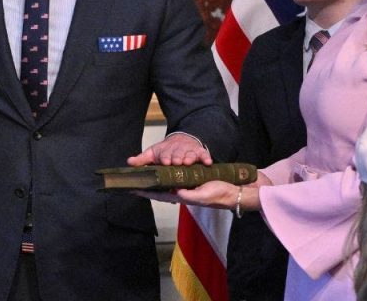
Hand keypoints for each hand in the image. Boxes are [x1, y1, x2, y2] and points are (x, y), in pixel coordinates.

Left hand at [126, 133, 211, 166]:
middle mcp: (178, 152)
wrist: (182, 139)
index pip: (165, 155)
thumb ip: (142, 160)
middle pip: (178, 155)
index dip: (165, 158)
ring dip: (189, 158)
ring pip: (189, 155)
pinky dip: (206, 158)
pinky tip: (208, 162)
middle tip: (177, 162)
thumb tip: (129, 161)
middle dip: (177, 158)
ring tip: (189, 162)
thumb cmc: (166, 151)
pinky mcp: (199, 152)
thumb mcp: (153, 154)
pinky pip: (204, 155)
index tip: (164, 161)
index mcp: (166, 153)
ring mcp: (189, 152)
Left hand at [134, 180, 258, 211]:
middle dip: (147, 184)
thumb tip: (174, 191)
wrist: (234, 191)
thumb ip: (188, 195)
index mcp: (182, 197)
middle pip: (160, 188)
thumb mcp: (202, 196)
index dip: (145, 192)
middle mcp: (181, 192)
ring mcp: (187, 186)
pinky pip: (177, 175)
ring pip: (167, 181)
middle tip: (134, 178)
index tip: (131, 189)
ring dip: (156, 177)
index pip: (158, 195)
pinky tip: (163, 169)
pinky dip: (168, 173)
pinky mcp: (193, 179)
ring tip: (144, 171)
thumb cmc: (219, 194)